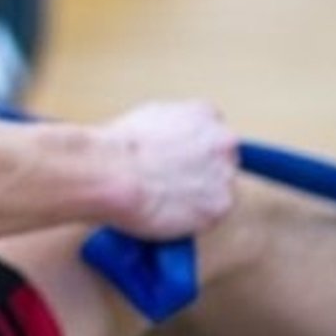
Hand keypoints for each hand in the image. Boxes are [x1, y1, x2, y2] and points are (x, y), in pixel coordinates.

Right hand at [102, 100, 238, 239]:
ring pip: (217, 192)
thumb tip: (170, 142)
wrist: (110, 171)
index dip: (193, 152)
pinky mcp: (220, 206)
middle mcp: (223, 141)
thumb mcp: (148, 117)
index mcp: (205, 114)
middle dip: (201, 174)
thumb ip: (173, 128)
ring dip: (197, 199)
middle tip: (171, 184)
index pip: (212, 135)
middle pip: (221, 163)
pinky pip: (210, 217)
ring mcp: (225, 174)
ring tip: (163, 201)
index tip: (178, 163)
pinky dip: (192, 221)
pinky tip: (168, 214)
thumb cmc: (117, 148)